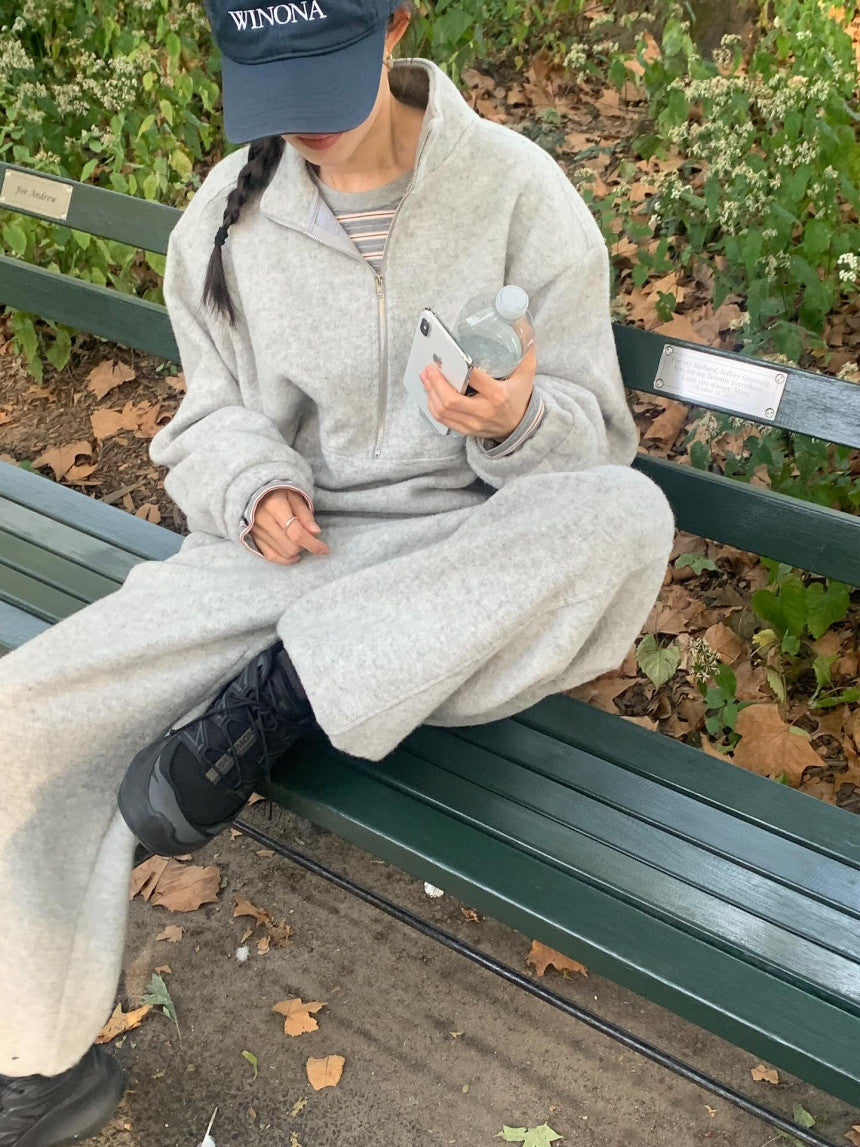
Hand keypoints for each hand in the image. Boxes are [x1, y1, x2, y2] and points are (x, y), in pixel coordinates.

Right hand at [248, 488, 328, 564]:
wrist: (255, 490)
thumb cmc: (279, 490)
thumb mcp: (295, 495)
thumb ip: (305, 514)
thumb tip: (315, 532)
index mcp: (274, 505)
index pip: (296, 533)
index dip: (313, 544)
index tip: (324, 549)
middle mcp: (262, 520)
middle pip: (290, 546)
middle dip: (305, 545)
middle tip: (309, 536)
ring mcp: (256, 531)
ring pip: (283, 553)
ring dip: (297, 551)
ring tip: (300, 539)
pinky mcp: (253, 538)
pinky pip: (271, 556)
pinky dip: (285, 559)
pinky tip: (294, 555)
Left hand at [419, 342, 536, 440]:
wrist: (519, 427)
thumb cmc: (519, 398)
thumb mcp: (526, 375)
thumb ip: (525, 353)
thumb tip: (522, 326)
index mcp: (498, 395)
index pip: (474, 379)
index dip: (461, 367)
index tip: (450, 355)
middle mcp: (484, 411)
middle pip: (451, 400)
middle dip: (436, 383)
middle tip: (429, 368)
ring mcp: (473, 423)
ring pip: (443, 411)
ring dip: (430, 393)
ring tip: (425, 377)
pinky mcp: (465, 430)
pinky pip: (442, 420)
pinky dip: (432, 405)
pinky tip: (429, 392)